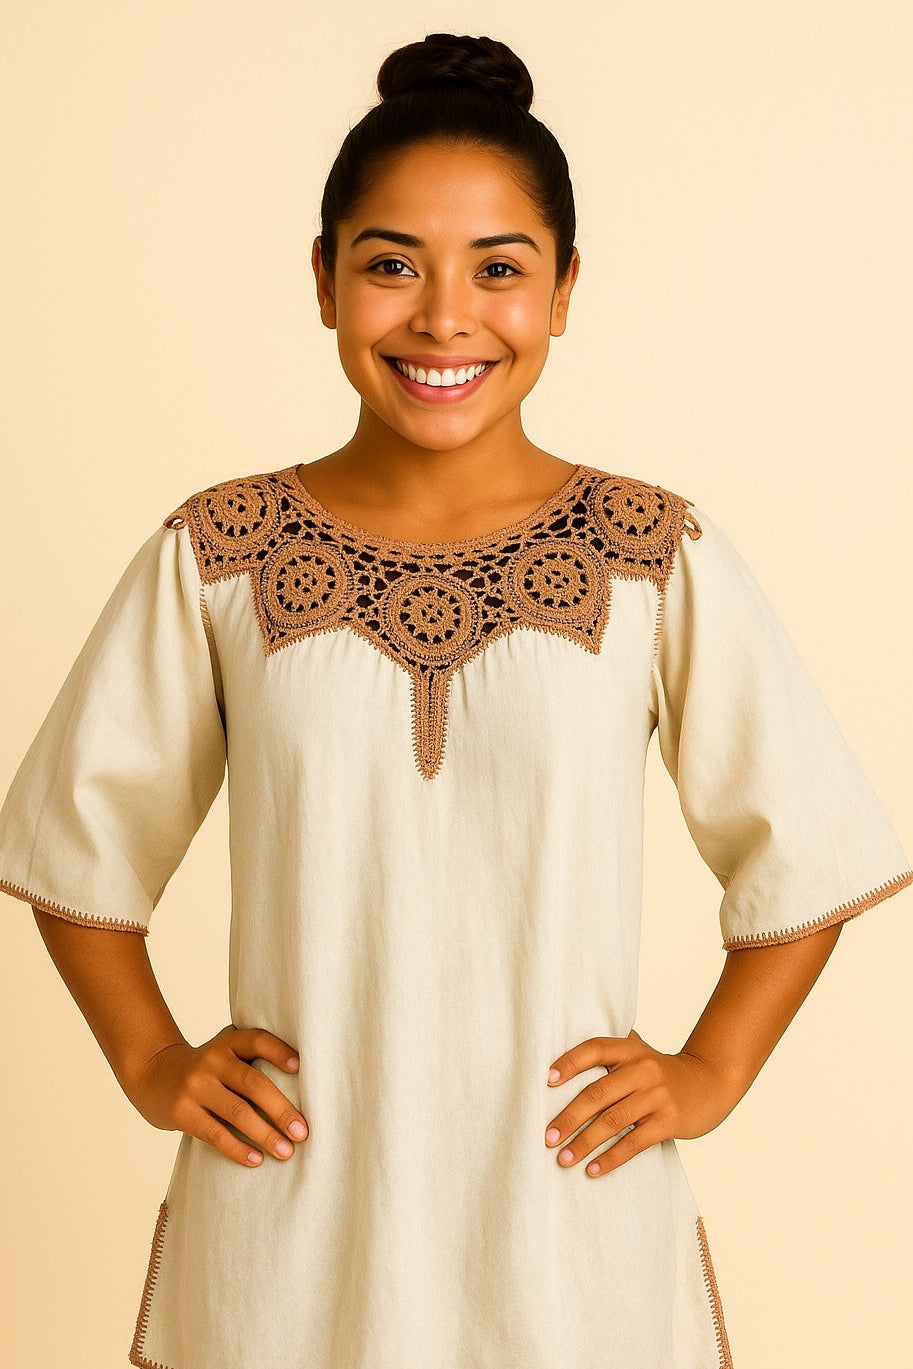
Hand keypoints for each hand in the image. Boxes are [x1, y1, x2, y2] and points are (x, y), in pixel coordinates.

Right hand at [124, 1025, 308, 1167]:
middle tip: (303, 1132)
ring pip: (237, 1112)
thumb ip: (251, 1058)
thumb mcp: (223, 1050)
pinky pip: (214, 1133)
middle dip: (281, 1109)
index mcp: (228, 1042)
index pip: (257, 1041)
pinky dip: (237, 1148)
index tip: (301, 1067)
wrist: (151, 1073)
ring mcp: (195, 1086)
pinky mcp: (181, 1111)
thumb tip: (302, 1081)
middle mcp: (212, 1060)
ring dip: (265, 1134)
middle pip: (253, 1083)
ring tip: (286, 1152)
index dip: (279, 1051)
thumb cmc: (204, 1067)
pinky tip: (256, 1160)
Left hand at [544, 1029, 740, 1176]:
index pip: (595, 1049)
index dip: (569, 1063)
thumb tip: (561, 1063)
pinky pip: (634, 1142)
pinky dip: (611, 1157)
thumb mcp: (640, 1053)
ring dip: (584, 1142)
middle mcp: (643, 1069)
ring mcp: (658, 1095)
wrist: (711, 1081)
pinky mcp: (670, 1121)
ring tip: (563, 1158)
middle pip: (598, 1093)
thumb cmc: (662, 1071)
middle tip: (547, 1137)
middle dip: (569, 1117)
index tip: (546, 1081)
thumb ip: (611, 1053)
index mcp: (630, 1049)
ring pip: (613, 1121)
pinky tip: (593, 1170)